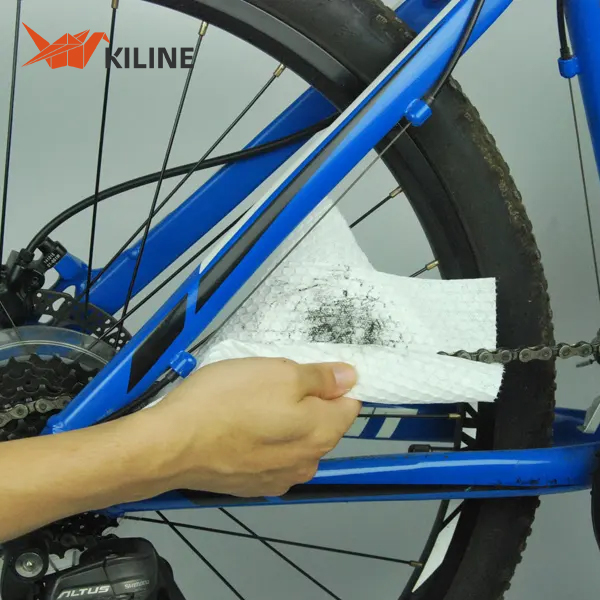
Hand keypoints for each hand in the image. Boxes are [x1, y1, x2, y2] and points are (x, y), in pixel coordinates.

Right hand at [146, 358, 359, 496]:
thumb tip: (351, 378)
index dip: (330, 384)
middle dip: (303, 401)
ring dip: (281, 422)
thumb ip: (321, 378)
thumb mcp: (279, 372)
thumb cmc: (226, 401)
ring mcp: (280, 479)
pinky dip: (261, 442)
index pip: (348, 404)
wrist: (171, 445)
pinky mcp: (253, 486)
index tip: (304, 373)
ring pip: (294, 439)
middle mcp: (308, 462)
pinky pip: (270, 456)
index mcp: (322, 433)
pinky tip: (237, 430)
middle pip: (320, 423)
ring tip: (248, 406)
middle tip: (266, 384)